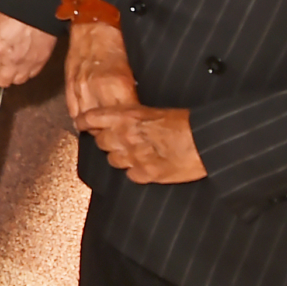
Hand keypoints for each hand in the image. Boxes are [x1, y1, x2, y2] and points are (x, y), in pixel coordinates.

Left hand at [0, 11, 55, 88]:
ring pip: (18, 81)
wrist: (36, 7)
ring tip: (13, 66)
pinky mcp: (41, 61)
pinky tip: (26, 62)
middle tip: (0, 69)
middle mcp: (11, 60)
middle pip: (2, 81)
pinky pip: (33, 74)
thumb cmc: (14, 11)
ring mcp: (27, 62)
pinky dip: (28, 70)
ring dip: (14, 75)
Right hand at [64, 21, 140, 124]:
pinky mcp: (69, 86)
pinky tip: (85, 122)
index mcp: (117, 82)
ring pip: (86, 120)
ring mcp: (80, 87)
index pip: (122, 116)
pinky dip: (79, 118)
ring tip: (101, 132)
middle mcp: (97, 87)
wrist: (91, 27)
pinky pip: (73, 110)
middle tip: (116, 136)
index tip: (130, 130)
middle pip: (103, 122)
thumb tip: (130, 112)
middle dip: (109, 131)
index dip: (126, 126)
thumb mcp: (128, 69)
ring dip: (93, 127)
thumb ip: (127, 92)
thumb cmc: (112, 44)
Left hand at [78, 105, 205, 183]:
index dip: (84, 122)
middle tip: (118, 139)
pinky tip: (146, 165)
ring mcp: (134, 157)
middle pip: (101, 142)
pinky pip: (131, 175)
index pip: (91, 119)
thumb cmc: (187, 122)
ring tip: (135, 152)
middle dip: (107, 140)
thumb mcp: (156, 110)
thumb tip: (124, 119)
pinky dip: (136, 171)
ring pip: (113, 160)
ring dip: (120, 156)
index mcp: (127, 116)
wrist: (205, 141)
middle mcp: (125, 136)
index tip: (81, 124)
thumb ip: (134, 116)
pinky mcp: (146, 174)